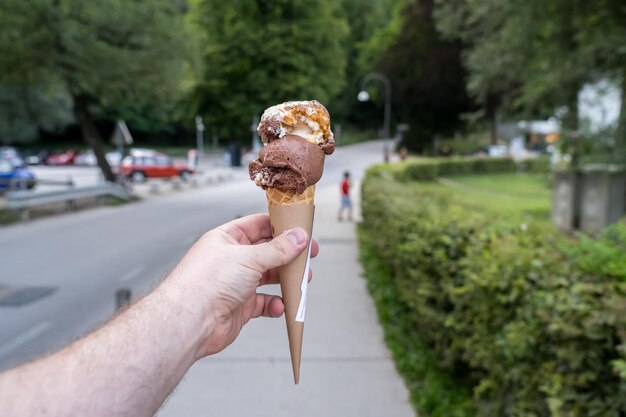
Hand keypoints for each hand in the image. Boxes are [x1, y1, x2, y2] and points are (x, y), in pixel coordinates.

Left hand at [168, 214, 317, 357]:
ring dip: (285, 280)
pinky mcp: (240, 306)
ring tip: (302, 280)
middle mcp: (231, 259)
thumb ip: (278, 248)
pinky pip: (264, 302)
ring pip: (268, 277)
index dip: (280, 226)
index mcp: (227, 239)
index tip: (301, 228)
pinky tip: (280, 306)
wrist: (189, 322)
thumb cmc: (206, 283)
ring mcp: (235, 283)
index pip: (258, 225)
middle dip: (288, 255)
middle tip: (309, 255)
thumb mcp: (249, 257)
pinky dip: (275, 304)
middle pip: (267, 252)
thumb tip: (298, 237)